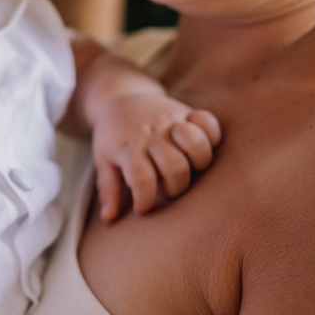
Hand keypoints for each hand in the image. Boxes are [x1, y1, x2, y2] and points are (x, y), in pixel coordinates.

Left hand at [91, 88, 220, 218]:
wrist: (121, 97)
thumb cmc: (113, 135)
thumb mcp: (102, 159)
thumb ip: (107, 188)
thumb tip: (108, 217)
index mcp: (128, 148)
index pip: (142, 179)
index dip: (146, 200)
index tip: (143, 207)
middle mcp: (151, 134)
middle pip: (175, 167)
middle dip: (175, 187)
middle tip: (165, 188)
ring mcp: (170, 121)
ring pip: (195, 142)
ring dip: (197, 162)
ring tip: (187, 168)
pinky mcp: (186, 111)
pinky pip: (208, 122)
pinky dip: (211, 136)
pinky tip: (199, 148)